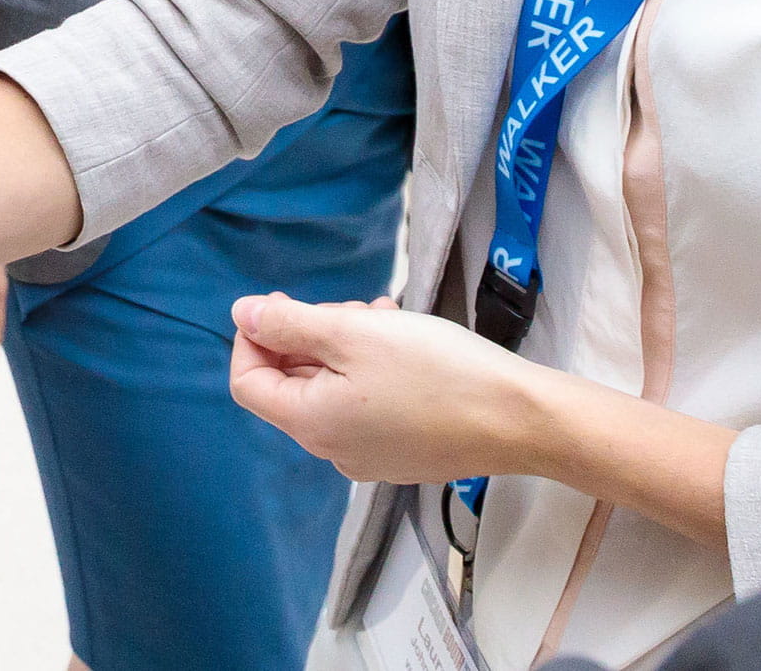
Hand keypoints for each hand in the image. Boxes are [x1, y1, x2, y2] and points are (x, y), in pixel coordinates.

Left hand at [225, 294, 550, 487]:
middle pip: (293, 383)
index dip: (254, 337)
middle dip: (312, 335)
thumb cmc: (436, 372)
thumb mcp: (352, 334)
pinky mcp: (405, 453)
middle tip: (351, 308)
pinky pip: (368, 405)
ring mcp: (371, 457)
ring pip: (334, 388)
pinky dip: (374, 369)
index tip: (282, 303)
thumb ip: (288, 324)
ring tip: (386, 318)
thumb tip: (241, 314)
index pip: (248, 382)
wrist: (520, 419)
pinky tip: (406, 342)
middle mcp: (333, 450)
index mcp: (310, 424)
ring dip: (348, 346)